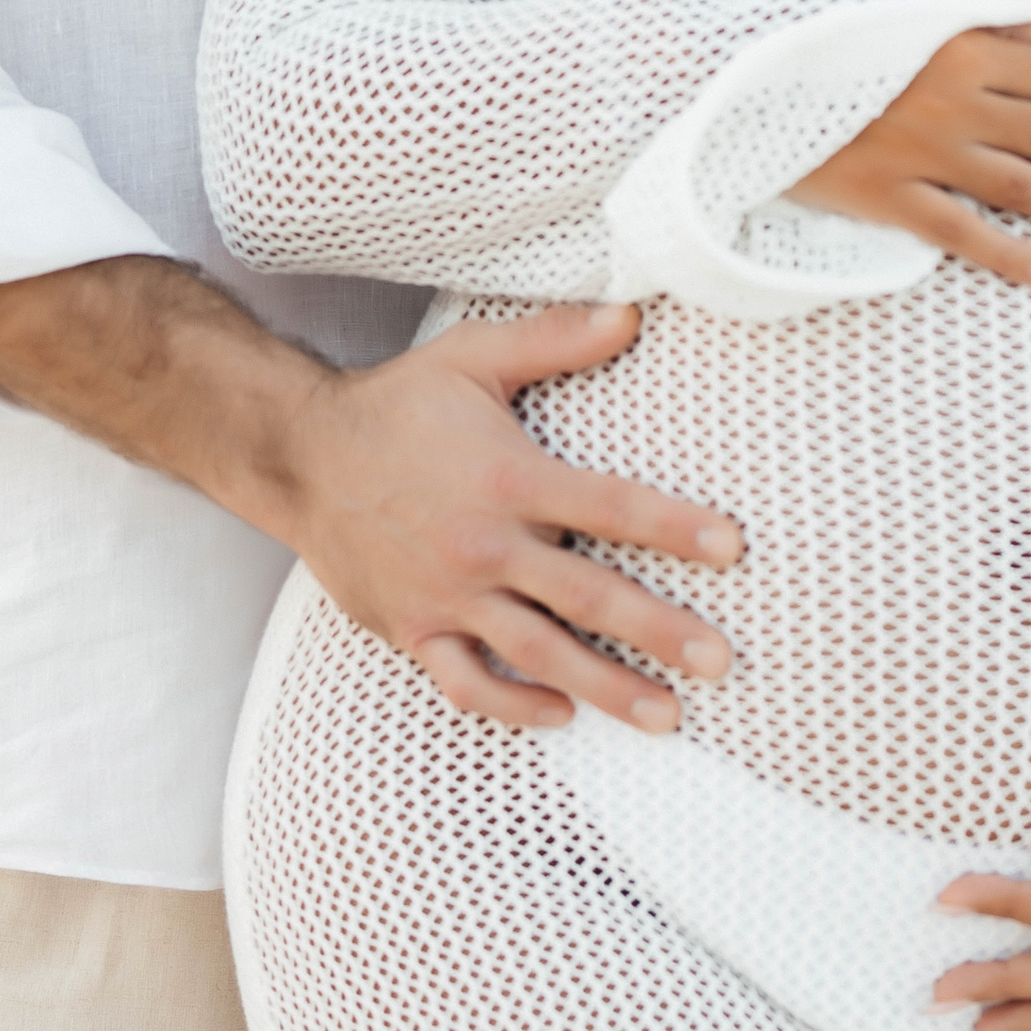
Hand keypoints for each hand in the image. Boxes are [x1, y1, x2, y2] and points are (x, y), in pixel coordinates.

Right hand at [281, 302, 742, 732]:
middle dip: (659, 632)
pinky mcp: (413, 627)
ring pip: (538, 654)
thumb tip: (633, 314)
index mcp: (509, 477)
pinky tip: (560, 715)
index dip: (674, 527)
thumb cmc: (396, 404)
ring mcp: (448, 594)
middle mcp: (484, 544)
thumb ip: (555, 338)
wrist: (298, 454)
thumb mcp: (473, 356)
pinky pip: (466, 682)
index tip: (731, 548)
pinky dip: (512, 707)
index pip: (610, 507)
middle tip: (719, 662)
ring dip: (606, 689)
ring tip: (665, 716)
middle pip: (587, 596)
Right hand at [789, 21, 1030, 286]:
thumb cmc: (846, 47)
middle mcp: (951, 101)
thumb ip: (1005, 25)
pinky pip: (961, 234)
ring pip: (1023, 186)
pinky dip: (1010, 256)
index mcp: (961, 48)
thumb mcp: (922, 16)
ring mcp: (922, 153)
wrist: (750, 80)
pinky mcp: (887, 198)